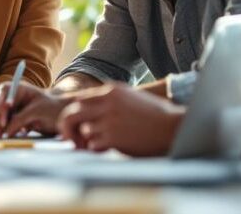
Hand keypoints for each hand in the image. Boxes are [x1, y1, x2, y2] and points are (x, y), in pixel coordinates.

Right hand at [0, 82, 69, 137]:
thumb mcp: (37, 111)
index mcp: (19, 88)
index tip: (5, 118)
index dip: (1, 104)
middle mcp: (11, 96)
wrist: (61, 117)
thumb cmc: (52, 108)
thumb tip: (6, 131)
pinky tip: (6, 135)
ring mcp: (8, 107)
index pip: (4, 91)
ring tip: (6, 134)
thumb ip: (20, 119)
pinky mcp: (8, 118)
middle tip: (4, 128)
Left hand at [57, 82, 184, 155]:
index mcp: (110, 91)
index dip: (73, 113)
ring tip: (94, 145)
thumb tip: (88, 106)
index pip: (78, 99)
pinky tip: (106, 149)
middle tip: (70, 139)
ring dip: (85, 140)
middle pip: (71, 113)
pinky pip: (93, 144)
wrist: (173, 126)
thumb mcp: (130, 97)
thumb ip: (109, 99)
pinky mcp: (114, 137)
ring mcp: (109, 120)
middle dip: (67, 127)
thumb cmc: (154, 114)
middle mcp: (106, 103)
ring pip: (82, 130)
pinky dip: (96, 148)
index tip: (75, 125)